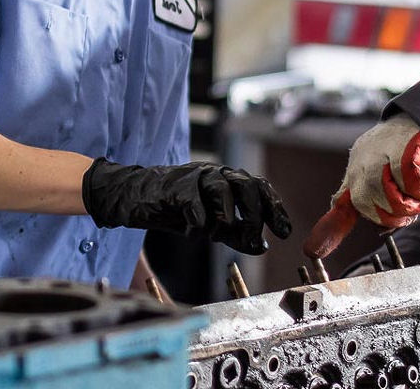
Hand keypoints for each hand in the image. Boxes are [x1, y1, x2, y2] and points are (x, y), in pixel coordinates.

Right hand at [82, 158, 290, 254]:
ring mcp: (193, 176)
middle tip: (255, 237)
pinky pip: (191, 200)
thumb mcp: (211, 226)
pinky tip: (194, 230)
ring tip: (217, 235)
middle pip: (246, 184)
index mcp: (228, 180)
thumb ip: (236, 234)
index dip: (274, 208)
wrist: (134, 197)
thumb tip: (263, 246)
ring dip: (225, 217)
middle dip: (255, 213)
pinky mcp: (172, 186)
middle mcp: (214, 174)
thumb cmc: (175, 209)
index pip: (260, 188)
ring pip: (221, 188)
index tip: (285, 232)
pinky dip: (197, 218)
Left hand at [303, 114, 419, 257]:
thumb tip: (380, 227)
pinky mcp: (403, 147)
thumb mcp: (391, 180)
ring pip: (383, 192)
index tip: (314, 251)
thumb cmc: (410, 154)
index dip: (332, 228)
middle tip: (410, 211)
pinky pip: (407, 179)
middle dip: (390, 215)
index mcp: (358, 170)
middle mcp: (364, 160)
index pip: (343, 202)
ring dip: (407, 204)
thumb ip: (381, 203)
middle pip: (365, 202)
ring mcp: (381, 152)